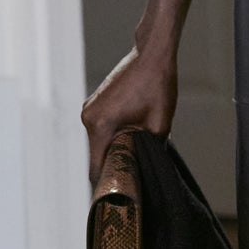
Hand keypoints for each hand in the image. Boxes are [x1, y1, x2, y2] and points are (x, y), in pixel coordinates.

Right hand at [82, 28, 177, 181]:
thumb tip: (147, 168)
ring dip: (113, 150)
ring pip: (98, 142)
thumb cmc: (158, 85)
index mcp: (100, 124)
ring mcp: (89, 109)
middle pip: (96, 155)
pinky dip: (112, 136)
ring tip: (133, 157)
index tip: (119, 194)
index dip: (107, 183)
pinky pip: (100, 129)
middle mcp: (88, 117)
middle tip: (132, 178)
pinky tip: (130, 138)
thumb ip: (150, 150)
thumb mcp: (160, 124)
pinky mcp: (94, 103)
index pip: (96, 166)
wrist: (152, 54)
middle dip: (113, 166)